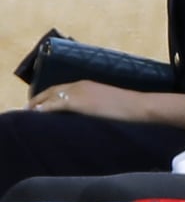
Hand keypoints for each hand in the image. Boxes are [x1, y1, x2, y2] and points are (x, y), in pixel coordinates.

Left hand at [28, 80, 143, 119]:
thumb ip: (92, 107)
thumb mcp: (106, 105)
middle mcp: (79, 85)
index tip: (38, 106)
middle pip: (51, 91)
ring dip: (37, 105)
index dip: (46, 97)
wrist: (138, 107)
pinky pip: (55, 105)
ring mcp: (79, 92)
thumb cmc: (128, 109)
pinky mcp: (79, 102)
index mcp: (86, 85)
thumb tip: (85, 116)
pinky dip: (43, 110)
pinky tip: (37, 116)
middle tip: (28, 111)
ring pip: (50, 97)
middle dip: (37, 100)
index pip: (60, 89)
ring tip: (28, 115)